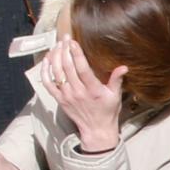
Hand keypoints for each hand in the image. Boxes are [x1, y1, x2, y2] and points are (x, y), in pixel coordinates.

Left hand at [39, 38, 125, 152]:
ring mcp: (67, 96)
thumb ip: (117, 80)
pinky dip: (45, 70)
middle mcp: (78, 92)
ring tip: (57, 46)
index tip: (72, 41)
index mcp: (93, 91)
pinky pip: (48, 82)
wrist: (96, 130)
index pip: (82, 69)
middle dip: (65, 50)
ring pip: (57, 72)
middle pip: (67, 67)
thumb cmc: (107, 112)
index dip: (76, 54)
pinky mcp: (59, 99)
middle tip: (65, 39)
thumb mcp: (115, 96)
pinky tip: (47, 60)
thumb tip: (124, 67)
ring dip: (55, 57)